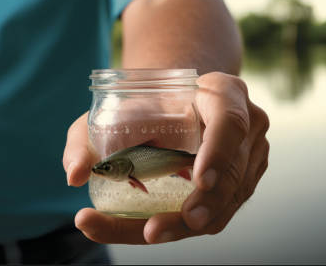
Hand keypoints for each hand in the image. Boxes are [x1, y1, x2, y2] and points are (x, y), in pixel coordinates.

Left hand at [63, 72, 268, 243]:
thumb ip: (84, 138)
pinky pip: (225, 208)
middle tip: (156, 228)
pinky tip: (157, 230)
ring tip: (148, 233)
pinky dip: (192, 224)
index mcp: (223, 92)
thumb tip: (75, 175)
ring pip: (230, 200)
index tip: (198, 180)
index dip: (218, 152)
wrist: (172, 104)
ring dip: (192, 224)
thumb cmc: (143, 106)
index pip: (230, 121)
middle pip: (232, 173)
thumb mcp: (111, 110)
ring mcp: (249, 154)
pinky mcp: (242, 177)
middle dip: (201, 207)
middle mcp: (246, 123)